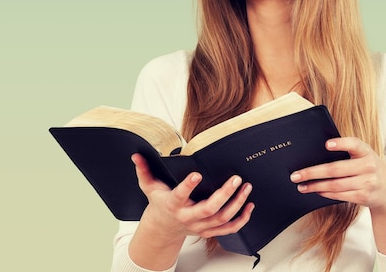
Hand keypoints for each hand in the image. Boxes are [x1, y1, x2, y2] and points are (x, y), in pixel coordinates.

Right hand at [132, 153, 254, 239]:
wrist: (163, 228)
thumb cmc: (160, 203)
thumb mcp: (149, 187)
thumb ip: (143, 170)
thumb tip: (136, 155)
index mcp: (173, 204)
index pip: (180, 195)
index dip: (188, 186)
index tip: (197, 174)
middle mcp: (188, 217)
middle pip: (209, 209)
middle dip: (224, 195)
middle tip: (236, 179)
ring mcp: (201, 226)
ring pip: (222, 218)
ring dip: (237, 204)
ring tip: (246, 187)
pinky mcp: (210, 230)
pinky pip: (229, 228)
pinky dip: (242, 219)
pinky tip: (249, 206)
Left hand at [289, 137, 385, 211]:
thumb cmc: (369, 168)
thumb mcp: (364, 156)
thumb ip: (348, 152)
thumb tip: (318, 152)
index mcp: (366, 152)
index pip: (355, 144)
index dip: (341, 143)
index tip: (327, 144)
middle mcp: (368, 166)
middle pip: (335, 169)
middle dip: (312, 172)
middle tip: (296, 175)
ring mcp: (367, 183)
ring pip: (335, 185)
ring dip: (315, 186)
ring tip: (301, 186)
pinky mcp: (364, 197)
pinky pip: (340, 195)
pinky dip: (325, 193)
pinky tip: (316, 191)